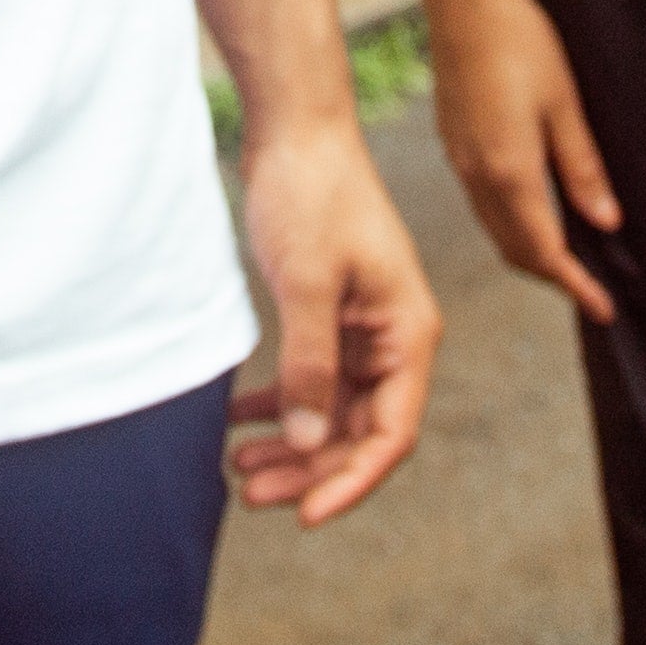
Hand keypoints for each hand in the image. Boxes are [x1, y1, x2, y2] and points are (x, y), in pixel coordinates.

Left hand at [226, 113, 440, 525]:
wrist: (295, 128)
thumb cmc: (310, 194)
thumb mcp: (306, 283)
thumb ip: (311, 364)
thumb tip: (310, 443)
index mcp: (408, 333)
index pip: (392, 434)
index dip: (351, 482)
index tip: (304, 516)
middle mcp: (394, 337)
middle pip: (359, 430)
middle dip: (309, 469)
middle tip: (251, 493)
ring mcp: (362, 326)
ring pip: (332, 410)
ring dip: (291, 443)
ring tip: (239, 470)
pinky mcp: (330, 312)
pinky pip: (312, 377)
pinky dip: (279, 402)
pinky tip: (237, 420)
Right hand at [426, 0, 621, 322]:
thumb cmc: (518, 37)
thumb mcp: (564, 101)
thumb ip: (582, 166)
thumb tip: (605, 221)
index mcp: (508, 169)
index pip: (544, 251)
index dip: (575, 285)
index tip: (603, 308)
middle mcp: (477, 174)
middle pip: (515, 250)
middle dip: (553, 277)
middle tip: (591, 290)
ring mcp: (459, 158)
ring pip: (495, 229)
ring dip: (530, 251)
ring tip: (568, 258)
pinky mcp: (453, 140)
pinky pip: (482, 202)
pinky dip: (510, 223)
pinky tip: (533, 211)